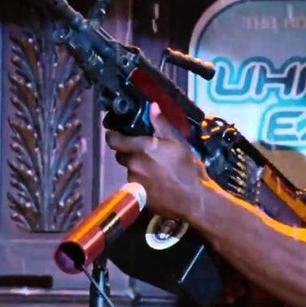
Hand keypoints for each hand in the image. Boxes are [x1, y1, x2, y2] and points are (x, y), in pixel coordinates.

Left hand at [104, 104, 209, 219]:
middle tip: (144, 151)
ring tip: (155, 169)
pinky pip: (135, 184)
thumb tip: (152, 107)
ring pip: (130, 170)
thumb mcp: (178, 142)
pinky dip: (142, 181)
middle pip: (121, 155)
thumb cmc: (187, 168)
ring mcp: (134, 182)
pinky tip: (157, 182)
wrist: (193, 199)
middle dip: (128, 151)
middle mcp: (133, 165)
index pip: (114, 140)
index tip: (115, 133)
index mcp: (141, 149)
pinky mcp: (138, 195)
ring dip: (137, 167)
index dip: (112, 135)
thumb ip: (161, 124)